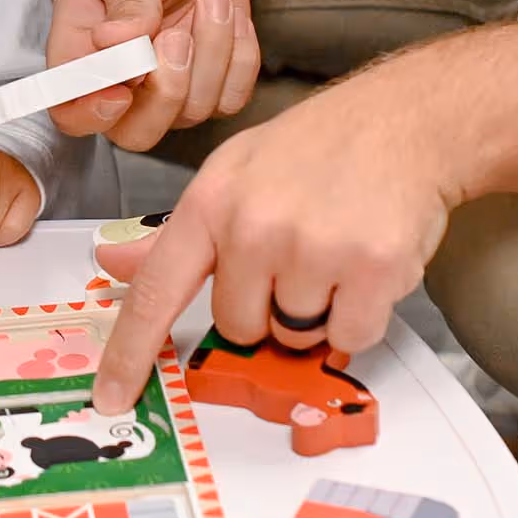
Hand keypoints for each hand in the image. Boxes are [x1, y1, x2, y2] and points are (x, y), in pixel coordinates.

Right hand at [46, 0, 260, 150]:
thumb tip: (114, 40)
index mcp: (79, 55)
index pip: (70, 111)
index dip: (94, 111)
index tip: (132, 71)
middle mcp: (119, 87)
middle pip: (135, 134)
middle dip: (167, 91)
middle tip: (177, 35)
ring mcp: (167, 96)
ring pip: (192, 111)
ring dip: (211, 51)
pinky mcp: (211, 92)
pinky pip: (231, 98)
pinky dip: (239, 54)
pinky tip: (228, 18)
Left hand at [90, 72, 457, 413]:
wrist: (405, 121)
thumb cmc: (318, 147)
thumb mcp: (234, 172)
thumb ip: (180, 233)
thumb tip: (119, 268)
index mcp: (211, 203)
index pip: (156, 289)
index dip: (130, 351)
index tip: (112, 396)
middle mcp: (253, 227)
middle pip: (238, 326)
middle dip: (268, 306)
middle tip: (298, 253)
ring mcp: (312, 248)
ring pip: (297, 335)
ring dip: (318, 309)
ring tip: (336, 248)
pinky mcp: (371, 267)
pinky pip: (352, 336)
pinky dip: (363, 314)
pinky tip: (367, 262)